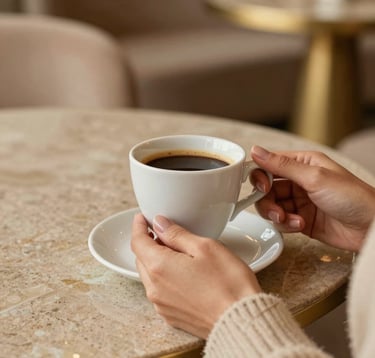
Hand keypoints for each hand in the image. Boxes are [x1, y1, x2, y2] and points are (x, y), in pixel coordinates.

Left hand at [131, 214, 260, 338]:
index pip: (138, 242)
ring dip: (155, 260)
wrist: (240, 320)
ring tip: (175, 251)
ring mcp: (162, 304)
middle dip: (148, 243)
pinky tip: (181, 272)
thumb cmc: (228, 283)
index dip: (138, 226)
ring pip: (149, 275)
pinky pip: (159, 290)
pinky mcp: (171, 315)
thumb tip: (160, 224)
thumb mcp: (204, 247)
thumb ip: (177, 234)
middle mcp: (155, 288)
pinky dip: (163, 277)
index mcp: (159, 267)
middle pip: (141, 258)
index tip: (142, 218)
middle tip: (162, 232)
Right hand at [251, 146, 374, 251]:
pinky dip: (286, 224)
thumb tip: (256, 150)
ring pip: (271, 206)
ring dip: (277, 214)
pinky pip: (281, 221)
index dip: (260, 176)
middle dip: (267, 200)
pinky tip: (301, 224)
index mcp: (302, 163)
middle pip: (266, 189)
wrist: (370, 228)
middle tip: (276, 209)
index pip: (269, 164)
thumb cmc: (353, 197)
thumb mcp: (315, 177)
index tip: (262, 187)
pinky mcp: (300, 219)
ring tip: (290, 219)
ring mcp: (298, 201)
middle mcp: (298, 181)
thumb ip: (282, 165)